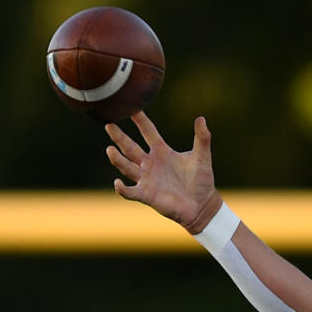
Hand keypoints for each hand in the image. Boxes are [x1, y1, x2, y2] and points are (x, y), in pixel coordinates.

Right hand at [105, 112, 221, 233]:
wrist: (201, 204)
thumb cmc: (201, 180)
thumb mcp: (202, 157)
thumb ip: (202, 138)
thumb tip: (202, 118)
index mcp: (162, 152)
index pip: (148, 132)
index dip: (141, 120)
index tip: (132, 107)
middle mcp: (151, 163)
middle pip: (130, 147)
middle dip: (119, 137)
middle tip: (109, 124)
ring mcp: (147, 179)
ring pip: (127, 166)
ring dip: (118, 159)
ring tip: (110, 150)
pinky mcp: (146, 195)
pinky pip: (130, 192)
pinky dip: (122, 189)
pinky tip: (117, 183)